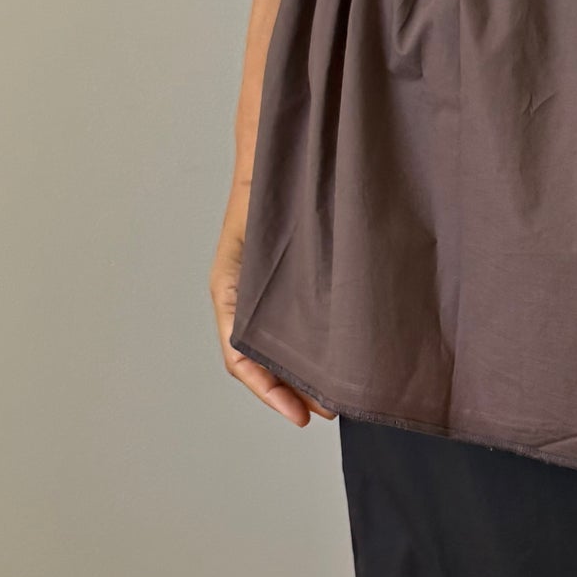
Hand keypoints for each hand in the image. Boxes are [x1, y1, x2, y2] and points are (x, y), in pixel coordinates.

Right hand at [209, 185, 333, 425]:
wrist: (290, 160)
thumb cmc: (263, 199)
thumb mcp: (243, 260)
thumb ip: (243, 309)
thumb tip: (253, 357)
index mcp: (231, 299)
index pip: (243, 362)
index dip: (269, 393)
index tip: (300, 416)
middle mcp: (255, 304)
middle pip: (270, 365)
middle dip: (296, 393)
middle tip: (330, 409)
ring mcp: (282, 297)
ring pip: (291, 350)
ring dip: (310, 377)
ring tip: (341, 394)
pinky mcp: (308, 287)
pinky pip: (311, 326)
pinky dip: (322, 350)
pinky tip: (345, 358)